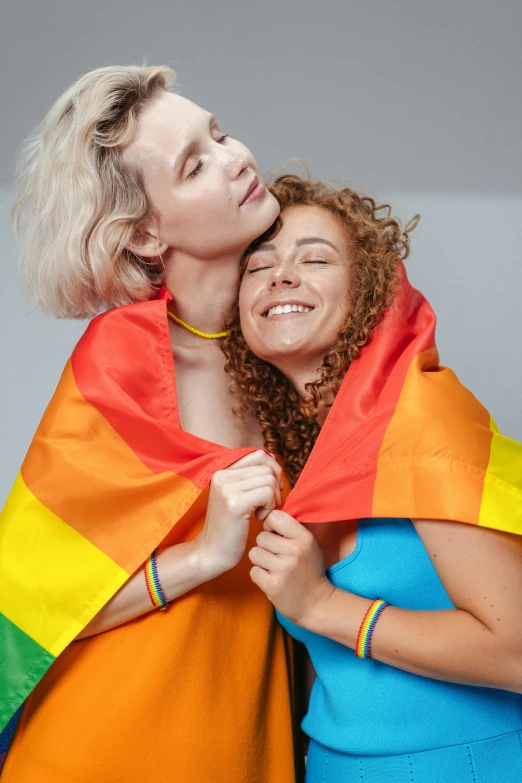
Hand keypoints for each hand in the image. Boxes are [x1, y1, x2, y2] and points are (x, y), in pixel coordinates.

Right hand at [195, 450, 282, 577]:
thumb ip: (249, 476)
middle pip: (267, 468)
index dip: (273, 470)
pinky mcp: (234, 503)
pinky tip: (259, 518)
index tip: (271, 490)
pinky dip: (269, 506)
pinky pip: (267, 493)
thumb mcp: (235, 494)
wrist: (211, 553)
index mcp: (222, 470)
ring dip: (272, 498)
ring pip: (269, 480)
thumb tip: (273, 459)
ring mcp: (227, 488)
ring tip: (261, 512)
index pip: (259, 454)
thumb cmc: (229, 526)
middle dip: (274, 487)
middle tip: (267, 505)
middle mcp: (222, 474)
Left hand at [248, 509, 334, 626]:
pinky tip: (271, 580)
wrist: (317, 603)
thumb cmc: (309, 570)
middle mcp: (294, 551)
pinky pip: (253, 571)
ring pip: (254, 553)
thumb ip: (291, 530)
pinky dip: (259, 576)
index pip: (276, 517)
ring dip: (260, 562)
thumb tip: (268, 515)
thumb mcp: (308, 545)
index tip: (273, 534)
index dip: (269, 525)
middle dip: (265, 547)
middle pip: (261, 537)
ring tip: (273, 568)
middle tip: (276, 557)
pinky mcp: (273, 585)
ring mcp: (283, 569)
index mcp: (304, 538)